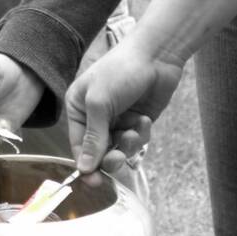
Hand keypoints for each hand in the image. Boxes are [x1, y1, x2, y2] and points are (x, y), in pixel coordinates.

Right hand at [66, 29, 183, 172]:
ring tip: (134, 129)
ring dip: (128, 143)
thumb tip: (84, 168)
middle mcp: (95, 117)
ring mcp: (117, 120)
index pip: (78, 145)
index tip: (94, 181)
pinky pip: (135, 141)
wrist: (158, 54)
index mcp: (78, 108)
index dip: (86, 164)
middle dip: (110, 156)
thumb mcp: (100, 103)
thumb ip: (92, 138)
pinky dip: (140, 134)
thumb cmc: (121, 70)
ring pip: (119, 149)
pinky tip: (144, 120)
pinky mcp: (136, 122)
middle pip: (98, 152)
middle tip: (118, 158)